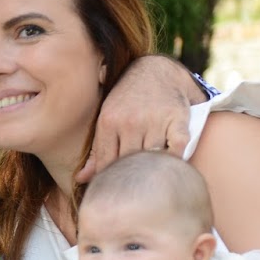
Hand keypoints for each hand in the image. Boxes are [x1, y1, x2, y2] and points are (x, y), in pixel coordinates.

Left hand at [76, 55, 197, 183]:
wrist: (156, 71)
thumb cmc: (127, 100)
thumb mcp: (106, 119)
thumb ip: (96, 151)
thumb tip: (81, 179)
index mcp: (109, 122)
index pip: (106, 163)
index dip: (110, 178)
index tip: (115, 187)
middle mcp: (130, 122)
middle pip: (128, 163)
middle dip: (130, 176)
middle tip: (133, 186)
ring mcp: (155, 120)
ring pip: (151, 159)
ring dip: (152, 169)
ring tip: (150, 176)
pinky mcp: (177, 119)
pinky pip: (177, 148)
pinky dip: (175, 158)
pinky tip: (170, 163)